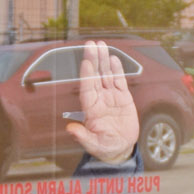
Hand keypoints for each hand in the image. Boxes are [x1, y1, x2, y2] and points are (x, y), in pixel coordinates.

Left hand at [68, 40, 139, 162]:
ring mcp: (111, 97)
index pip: (87, 88)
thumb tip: (70, 129)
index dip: (86, 75)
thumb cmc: (104, 147)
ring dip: (104, 60)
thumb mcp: (93, 144)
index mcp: (91, 109)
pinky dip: (117, 69)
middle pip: (95, 76)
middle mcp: (99, 99)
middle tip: (91, 44)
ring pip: (106, 75)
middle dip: (93, 60)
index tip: (86, 61)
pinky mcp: (123, 98)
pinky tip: (114, 58)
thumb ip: (83, 136)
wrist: (120, 148)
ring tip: (101, 45)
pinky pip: (120, 81)